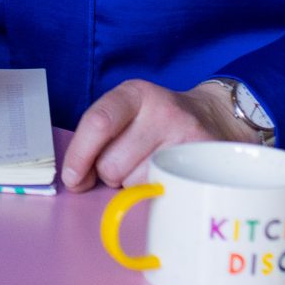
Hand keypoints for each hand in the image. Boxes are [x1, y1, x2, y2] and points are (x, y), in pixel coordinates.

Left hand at [60, 78, 252, 191]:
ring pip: (134, 183)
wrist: (212, 117)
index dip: (79, 155)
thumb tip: (76, 181)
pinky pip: (161, 191)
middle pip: (112, 164)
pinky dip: (156, 191)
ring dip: (134, 183)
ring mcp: (185, 135)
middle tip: (127, 162)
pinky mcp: (203, 160)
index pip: (98, 122)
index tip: (73, 178)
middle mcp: (161, 109)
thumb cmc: (157, 122)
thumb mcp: (127, 114)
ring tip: (150, 165)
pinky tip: (165, 176)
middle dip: (110, 173)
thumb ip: (98, 139)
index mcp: (134, 93)